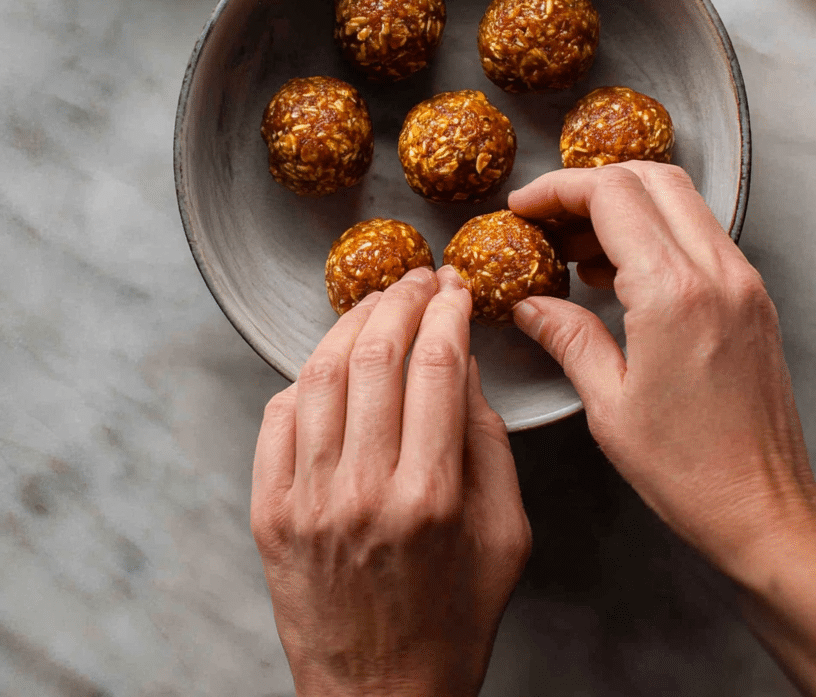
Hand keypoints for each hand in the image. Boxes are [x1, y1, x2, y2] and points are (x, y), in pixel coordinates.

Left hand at [251, 265, 530, 696]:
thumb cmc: (454, 619)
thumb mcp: (505, 535)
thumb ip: (487, 442)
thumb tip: (462, 362)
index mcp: (431, 495)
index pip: (437, 364)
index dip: (447, 310)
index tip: (457, 288)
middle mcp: (363, 490)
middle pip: (376, 354)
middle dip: (401, 299)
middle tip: (417, 279)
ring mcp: (308, 500)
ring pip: (321, 374)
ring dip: (350, 323)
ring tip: (376, 303)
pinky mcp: (270, 513)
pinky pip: (278, 418)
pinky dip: (304, 377)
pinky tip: (330, 363)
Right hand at [509, 163, 815, 693]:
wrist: (766, 514)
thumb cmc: (692, 473)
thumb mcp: (608, 406)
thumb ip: (567, 338)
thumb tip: (530, 305)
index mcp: (675, 293)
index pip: (611, 194)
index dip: (557, 188)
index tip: (522, 208)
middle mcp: (717, 272)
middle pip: (648, 177)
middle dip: (589, 184)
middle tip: (547, 218)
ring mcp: (742, 282)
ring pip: (679, 198)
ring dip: (624, 205)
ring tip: (576, 249)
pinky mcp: (753, 298)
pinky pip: (699, 234)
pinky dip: (656, 232)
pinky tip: (621, 274)